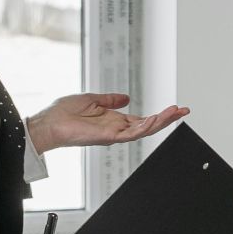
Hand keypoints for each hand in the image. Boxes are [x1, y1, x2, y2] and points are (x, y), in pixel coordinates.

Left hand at [27, 93, 188, 153]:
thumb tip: (125, 97)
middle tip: (184, 110)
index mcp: (114, 120)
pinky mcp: (107, 137)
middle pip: (149, 125)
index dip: (160, 114)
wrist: (48, 123)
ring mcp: (113, 134)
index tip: (175, 108)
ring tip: (175, 112)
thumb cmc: (63, 113)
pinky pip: (130, 134)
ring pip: (144, 130)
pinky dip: (144, 126)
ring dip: (161, 121)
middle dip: (168, 118)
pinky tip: (154, 119)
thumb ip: (110, 99)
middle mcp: (117, 128)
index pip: (143, 118)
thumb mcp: (91, 99)